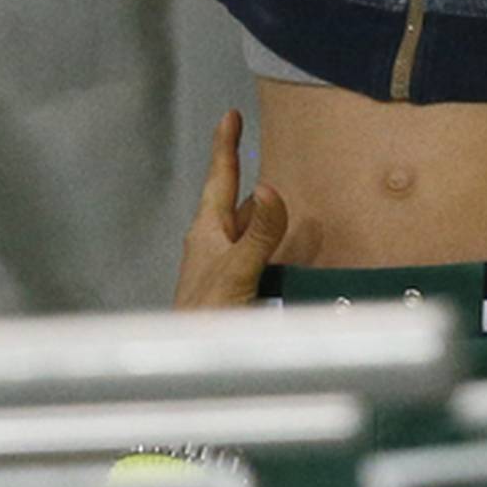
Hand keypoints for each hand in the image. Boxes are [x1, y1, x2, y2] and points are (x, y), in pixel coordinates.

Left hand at [174, 111, 289, 306]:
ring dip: (269, 221)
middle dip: (254, 183)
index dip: (226, 145)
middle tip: (271, 158)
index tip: (230, 115)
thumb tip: (270, 188)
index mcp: (207, 231)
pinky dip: (276, 251)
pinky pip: (259, 260)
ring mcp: (222, 269)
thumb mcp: (237, 273)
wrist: (192, 371)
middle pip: (237, 203)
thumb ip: (259, 234)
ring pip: (250, 233)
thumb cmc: (206, 322)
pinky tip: (293, 258)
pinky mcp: (234, 293)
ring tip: (294, 206)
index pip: (219, 178)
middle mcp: (212, 245)